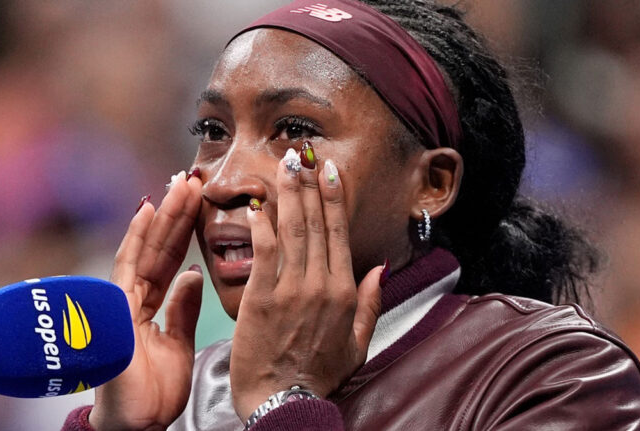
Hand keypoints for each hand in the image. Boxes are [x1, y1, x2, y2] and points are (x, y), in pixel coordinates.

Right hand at [89, 173, 202, 429]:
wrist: (135, 424)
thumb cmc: (152, 391)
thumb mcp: (178, 343)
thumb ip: (183, 308)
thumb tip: (194, 275)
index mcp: (151, 307)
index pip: (170, 260)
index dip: (185, 231)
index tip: (200, 203)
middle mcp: (135, 298)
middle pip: (158, 248)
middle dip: (176, 214)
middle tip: (192, 180)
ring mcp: (122, 300)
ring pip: (145, 249)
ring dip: (163, 216)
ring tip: (178, 185)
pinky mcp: (116, 307)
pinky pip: (128, 267)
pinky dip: (137, 238)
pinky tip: (147, 210)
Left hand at [230, 153, 382, 420]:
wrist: (283, 402)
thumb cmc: (318, 376)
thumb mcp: (358, 345)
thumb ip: (370, 304)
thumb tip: (379, 269)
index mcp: (344, 293)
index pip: (338, 234)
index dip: (334, 199)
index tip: (330, 172)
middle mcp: (321, 284)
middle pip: (315, 224)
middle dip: (310, 185)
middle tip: (304, 154)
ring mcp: (290, 289)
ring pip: (293, 230)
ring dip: (289, 194)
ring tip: (286, 165)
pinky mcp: (261, 297)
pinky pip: (264, 251)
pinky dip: (263, 226)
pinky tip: (260, 204)